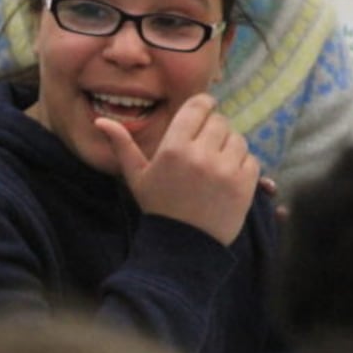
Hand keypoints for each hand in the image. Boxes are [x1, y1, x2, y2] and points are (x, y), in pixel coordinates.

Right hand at [95, 94, 259, 245]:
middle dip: (214, 131)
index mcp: (173, 149)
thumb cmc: (158, 208)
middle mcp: (200, 156)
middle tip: (205, 149)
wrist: (182, 248)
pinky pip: (251, 160)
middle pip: (220, 121)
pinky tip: (226, 179)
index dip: (204, 104)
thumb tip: (100, 120)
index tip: (204, 110)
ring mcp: (225, 171)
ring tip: (215, 166)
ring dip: (229, 148)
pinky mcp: (244, 186)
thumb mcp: (136, 177)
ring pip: (237, 139)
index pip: (198, 106)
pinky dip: (242, 166)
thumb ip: (122, 146)